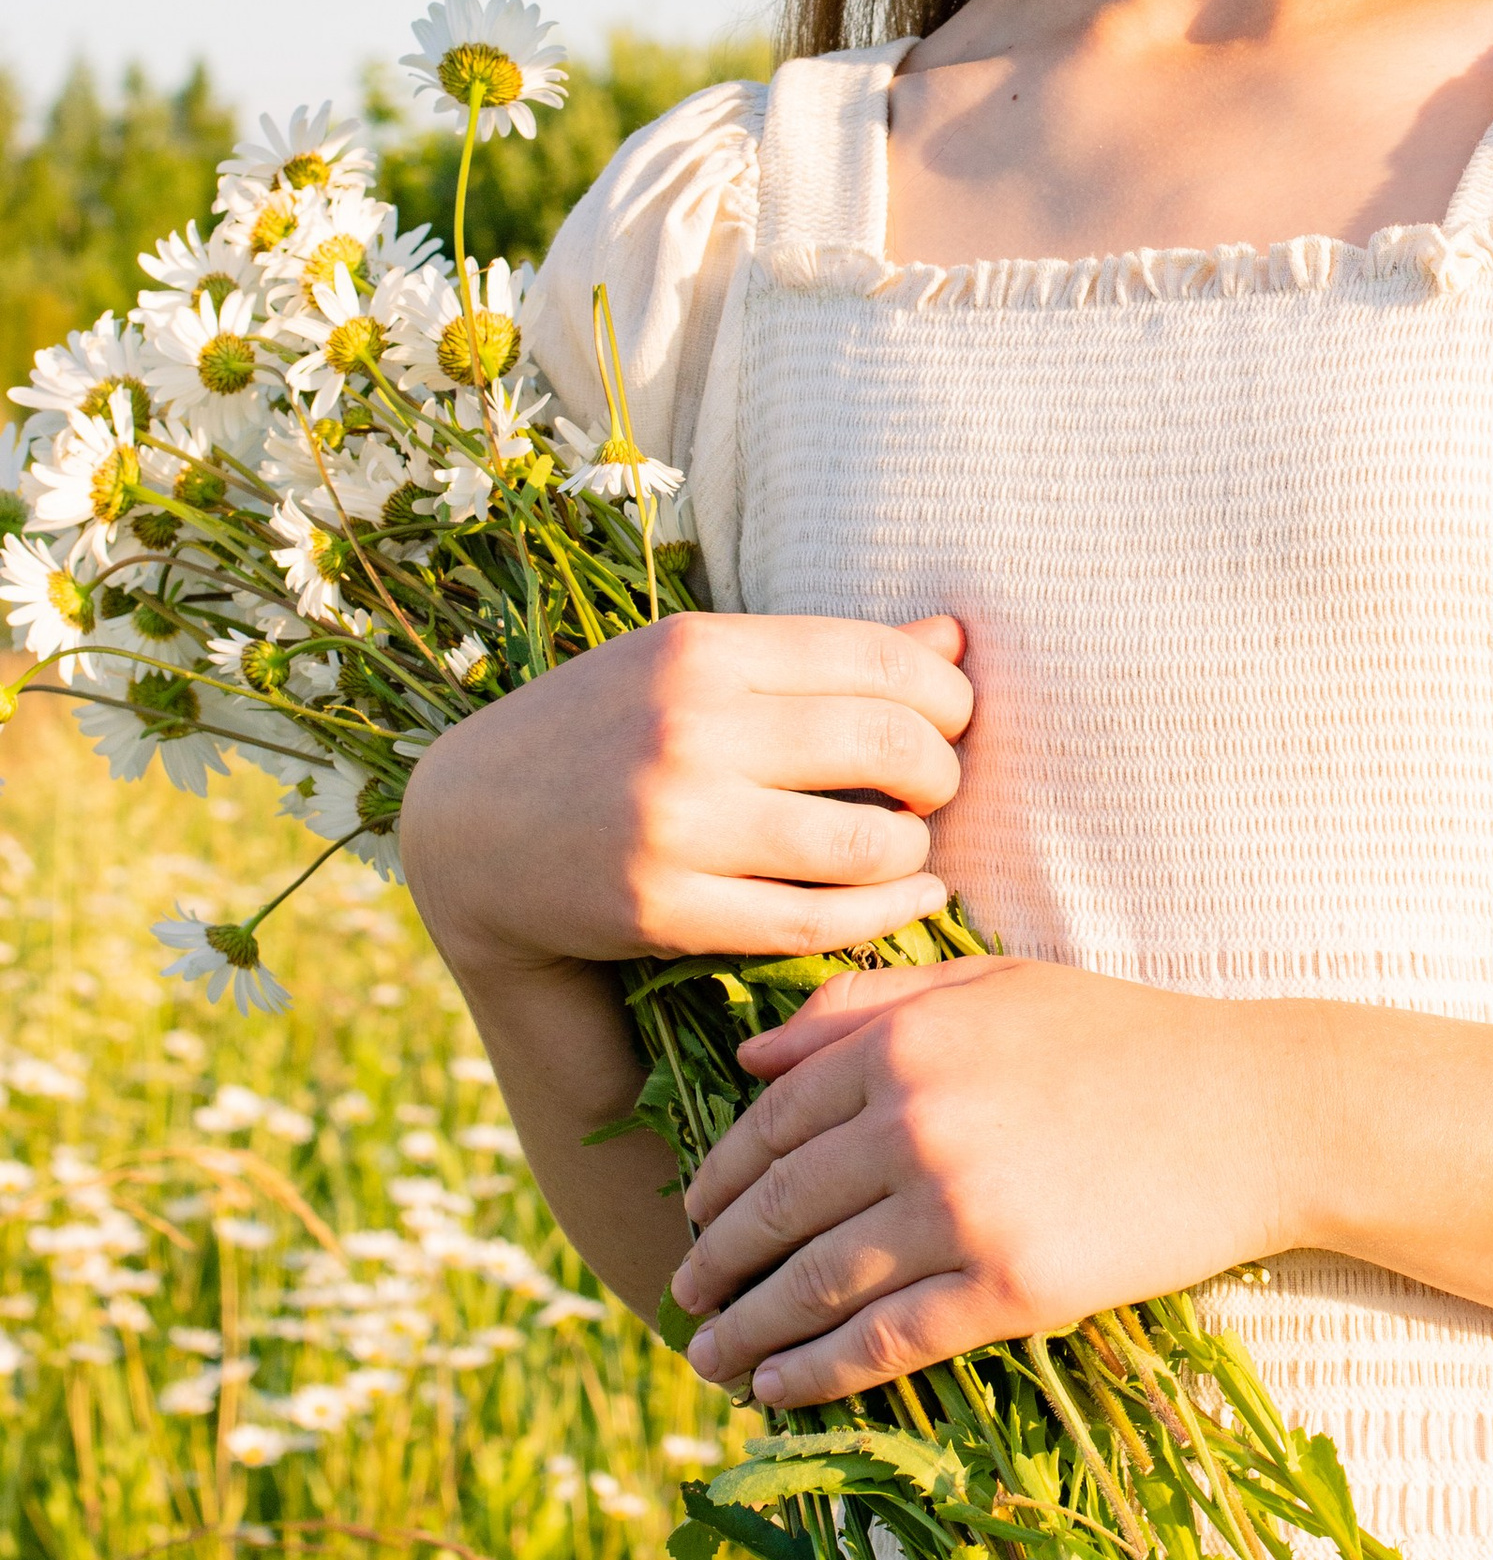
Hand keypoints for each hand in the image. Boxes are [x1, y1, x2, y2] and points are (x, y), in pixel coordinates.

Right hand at [403, 611, 973, 985]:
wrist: (469, 827)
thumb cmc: (604, 730)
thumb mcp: (696, 665)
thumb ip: (823, 656)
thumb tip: (955, 636)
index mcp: (702, 648)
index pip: (880, 658)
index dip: (946, 694)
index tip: (951, 719)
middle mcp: (690, 726)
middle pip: (888, 745)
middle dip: (941, 771)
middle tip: (937, 786)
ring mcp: (676, 822)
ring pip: (865, 845)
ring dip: (917, 850)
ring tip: (910, 846)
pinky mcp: (663, 909)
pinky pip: (814, 923)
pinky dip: (884, 914)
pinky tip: (909, 899)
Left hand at [667, 954, 1306, 1403]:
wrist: (1255, 1109)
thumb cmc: (1128, 1038)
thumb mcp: (994, 985)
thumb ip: (866, 1005)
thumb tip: (750, 1055)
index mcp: (906, 1042)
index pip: (771, 1121)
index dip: (719, 1179)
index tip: (695, 1215)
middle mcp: (917, 1122)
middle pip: (777, 1206)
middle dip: (717, 1258)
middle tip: (685, 1292)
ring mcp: (963, 1208)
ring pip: (816, 1283)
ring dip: (747, 1328)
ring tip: (709, 1357)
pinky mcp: (1012, 1287)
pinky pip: (885, 1342)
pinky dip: (817, 1373)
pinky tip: (778, 1389)